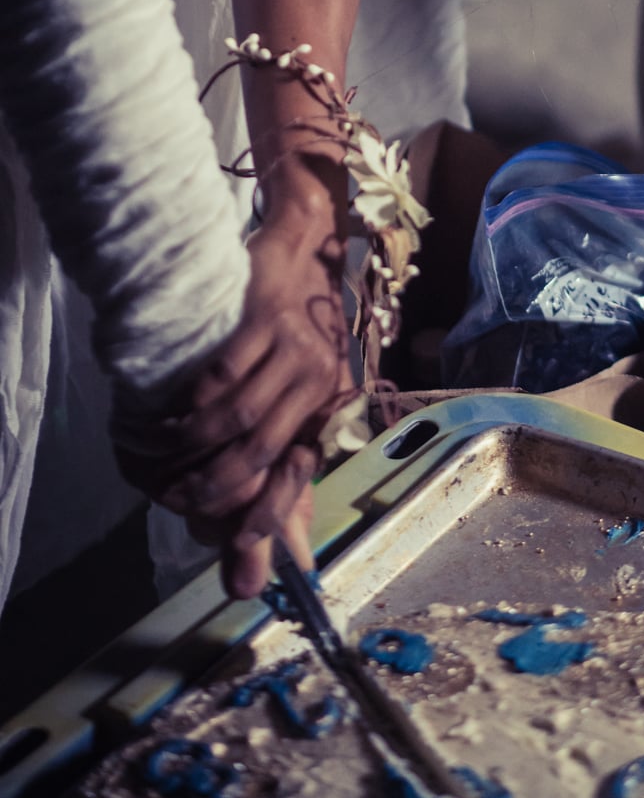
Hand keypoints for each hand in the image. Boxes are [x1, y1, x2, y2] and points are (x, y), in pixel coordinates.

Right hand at [155, 220, 352, 596]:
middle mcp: (320, 376)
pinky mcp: (266, 316)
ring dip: (195, 442)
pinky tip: (168, 409)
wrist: (302, 243)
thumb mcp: (297, 391)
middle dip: (217, 484)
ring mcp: (295, 344)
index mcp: (328, 400)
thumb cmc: (293, 326)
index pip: (299, 471)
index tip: (234, 541)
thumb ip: (281, 469)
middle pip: (264, 449)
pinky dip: (193, 397)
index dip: (267, 511)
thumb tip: (282, 554)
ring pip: (241, 413)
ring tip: (162, 455)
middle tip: (177, 498)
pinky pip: (224, 370)